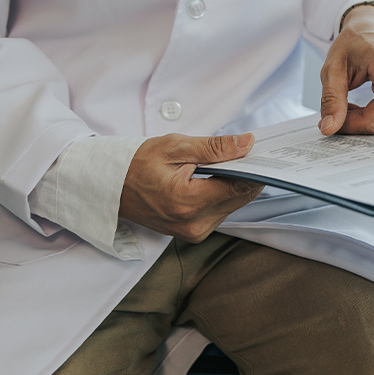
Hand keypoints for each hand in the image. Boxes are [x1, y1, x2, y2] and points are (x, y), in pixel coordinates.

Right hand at [120, 133, 263, 241]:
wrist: (109, 186)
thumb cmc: (136, 164)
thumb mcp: (175, 147)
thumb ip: (215, 148)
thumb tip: (247, 144)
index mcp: (188, 202)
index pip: (241, 186)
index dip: (255, 167)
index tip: (260, 152)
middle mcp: (194, 224)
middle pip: (240, 197)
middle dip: (246, 174)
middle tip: (241, 152)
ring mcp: (194, 232)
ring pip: (233, 205)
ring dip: (233, 185)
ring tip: (220, 165)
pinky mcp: (193, 234)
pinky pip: (221, 212)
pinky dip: (222, 195)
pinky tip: (212, 180)